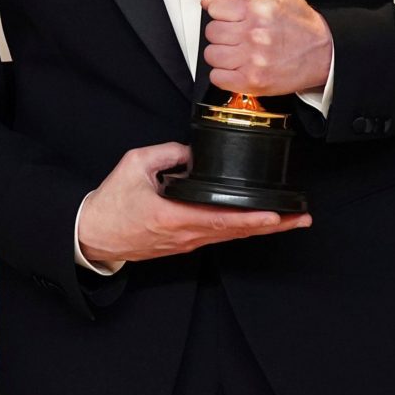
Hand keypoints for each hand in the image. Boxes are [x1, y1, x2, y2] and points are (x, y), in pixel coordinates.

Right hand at [77, 143, 312, 264]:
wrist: (93, 234)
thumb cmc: (111, 203)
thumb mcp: (135, 165)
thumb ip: (167, 152)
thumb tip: (192, 151)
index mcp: (173, 216)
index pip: (221, 219)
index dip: (251, 218)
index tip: (275, 214)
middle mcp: (185, 234)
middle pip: (236, 232)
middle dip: (272, 225)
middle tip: (301, 218)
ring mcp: (187, 243)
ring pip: (232, 236)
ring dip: (262, 229)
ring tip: (290, 220)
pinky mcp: (184, 244)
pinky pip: (220, 237)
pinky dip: (243, 230)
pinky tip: (258, 224)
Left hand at [201, 0, 332, 98]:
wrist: (325, 54)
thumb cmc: (302, 25)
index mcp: (257, 9)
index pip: (214, 7)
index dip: (221, 11)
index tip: (228, 16)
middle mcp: (253, 34)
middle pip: (211, 31)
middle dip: (222, 32)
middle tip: (235, 34)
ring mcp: (252, 60)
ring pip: (211, 54)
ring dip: (221, 53)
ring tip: (236, 51)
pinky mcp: (252, 81)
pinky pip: (217, 77)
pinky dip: (223, 74)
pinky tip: (236, 67)